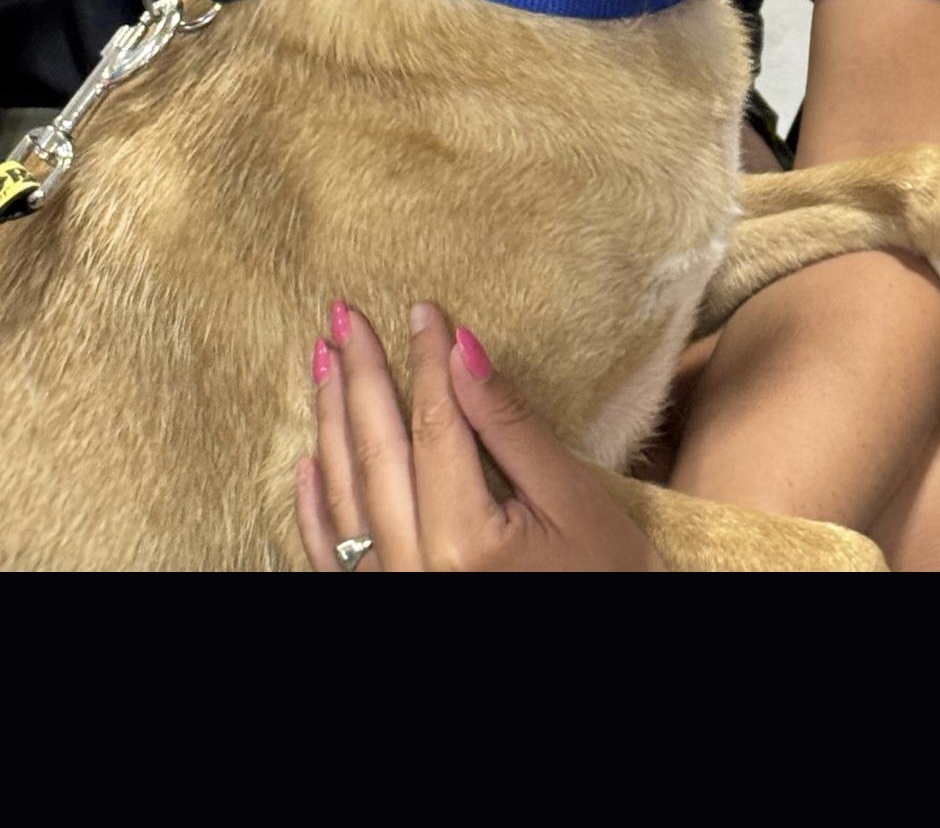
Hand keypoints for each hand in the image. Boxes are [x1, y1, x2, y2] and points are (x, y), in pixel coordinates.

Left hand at [295, 300, 665, 571]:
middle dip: (361, 376)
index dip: (425, 361)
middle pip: (379, 453)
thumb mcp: (571, 498)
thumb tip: (462, 348)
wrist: (605, 655)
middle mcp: (414, 572)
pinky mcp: (387, 607)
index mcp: (463, 543)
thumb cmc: (607, 577)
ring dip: (331, 422)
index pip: (435, 426)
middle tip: (343, 313)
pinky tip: (309, 460)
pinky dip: (317, 507)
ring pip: (348, 495)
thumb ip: (510, 426)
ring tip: (323, 359)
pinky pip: (333, 556)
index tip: (421, 308)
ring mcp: (393, 594)